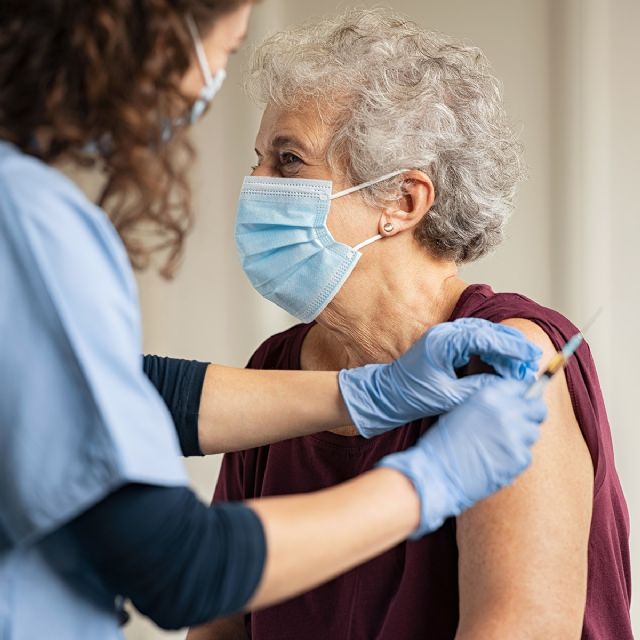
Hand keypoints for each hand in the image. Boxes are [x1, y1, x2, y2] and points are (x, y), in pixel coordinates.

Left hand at [338, 318, 541, 437]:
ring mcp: (445, 336)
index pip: (485, 337)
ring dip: (503, 348)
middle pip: (487, 331)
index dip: (511, 347)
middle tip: (532, 361)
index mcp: (443, 342)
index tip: (530, 356)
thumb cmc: (412, 396)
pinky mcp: (446, 344)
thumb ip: (479, 389)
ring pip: (483, 334)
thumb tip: (508, 386)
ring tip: (522, 365)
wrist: (387, 394)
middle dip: (511, 346)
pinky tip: (503, 364)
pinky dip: (491, 351)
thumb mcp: (449, 397)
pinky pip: (475, 341)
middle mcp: (444, 333)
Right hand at [378, 378, 546, 536]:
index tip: (522, 403)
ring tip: (498, 446)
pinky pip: (526, 455)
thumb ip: (490, 404)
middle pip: (538, 409)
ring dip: (521, 438)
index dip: (523, 396)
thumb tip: (514, 403)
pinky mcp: (520, 458)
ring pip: (533, 433)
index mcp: (489, 395)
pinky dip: (514, 458)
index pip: (522, 387)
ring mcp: (515, 435)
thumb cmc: (444, 443)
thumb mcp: (464, 410)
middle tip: (520, 425)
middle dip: (532, 415)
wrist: (437, 472)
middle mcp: (506, 411)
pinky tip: (495, 460)